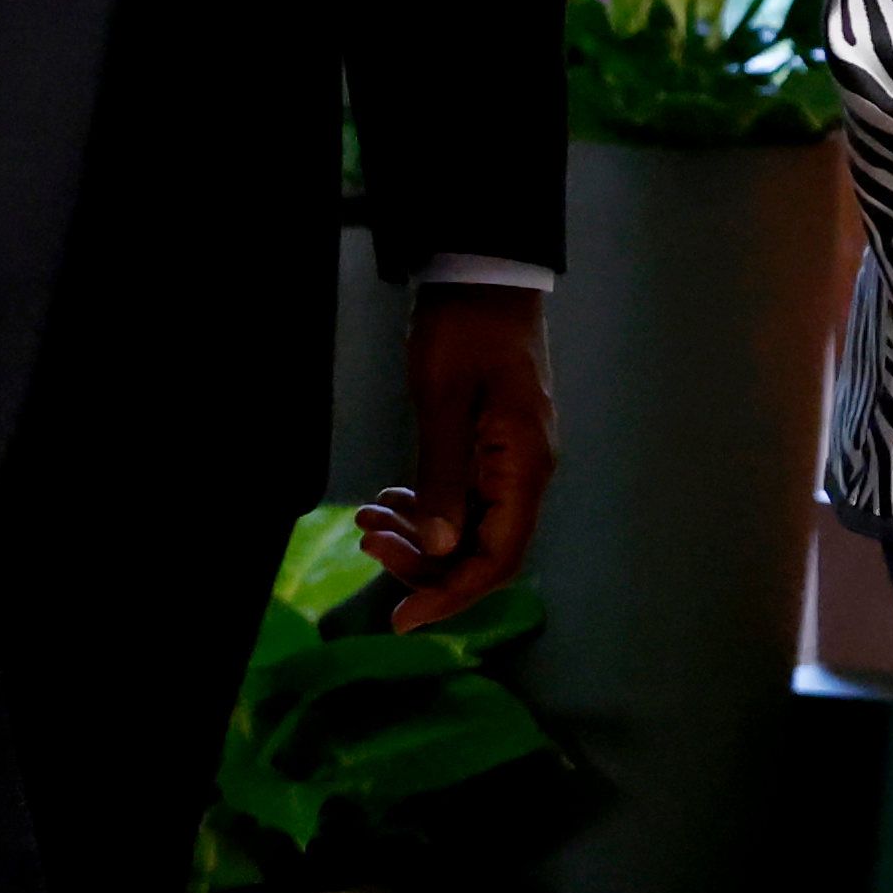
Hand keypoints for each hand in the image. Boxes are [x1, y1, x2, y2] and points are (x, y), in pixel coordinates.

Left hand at [361, 285, 558, 627]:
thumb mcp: (442, 399)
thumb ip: (442, 475)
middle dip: (422, 560)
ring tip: (367, 517)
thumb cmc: (465, 327)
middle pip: (480, 551)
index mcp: (523, 467)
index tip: (402, 618)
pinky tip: (390, 498)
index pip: (496, 559)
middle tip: (367, 542)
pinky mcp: (493, 450)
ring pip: (467, 529)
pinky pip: (463, 501)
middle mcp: (525, 474)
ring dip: (418, 534)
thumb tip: (438, 545)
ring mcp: (510, 463)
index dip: (451, 595)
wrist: (484, 274)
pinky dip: (426, 508)